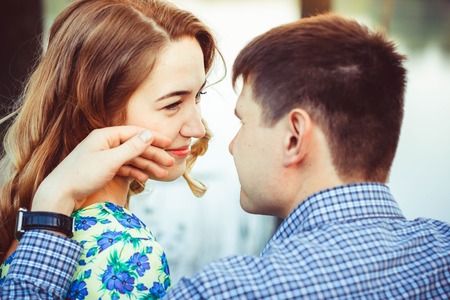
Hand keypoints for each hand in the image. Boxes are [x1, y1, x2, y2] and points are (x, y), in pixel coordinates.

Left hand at [31, 126, 173, 214]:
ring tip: (162, 174)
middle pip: (135, 146)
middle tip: (170, 162)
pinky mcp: (102, 169)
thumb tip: (149, 134)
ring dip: (147, 166)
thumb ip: (131, 147)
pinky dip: (134, 172)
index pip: (135, 133)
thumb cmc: (82, 175)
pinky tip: (144, 178)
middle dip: (153, 155)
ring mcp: (104, 157)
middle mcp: (105, 144)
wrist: (60, 195)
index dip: (153, 138)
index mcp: (105, 136)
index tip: (169, 143)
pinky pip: (123, 168)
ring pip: (131, 159)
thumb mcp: (110, 161)